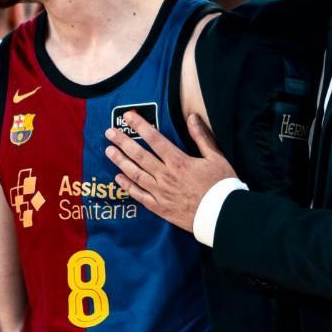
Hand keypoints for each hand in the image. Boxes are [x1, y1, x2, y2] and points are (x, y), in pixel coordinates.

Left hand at [104, 112, 235, 232]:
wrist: (222, 216)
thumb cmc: (221, 185)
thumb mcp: (216, 158)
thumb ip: (202, 137)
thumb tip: (192, 117)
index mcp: (179, 162)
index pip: (155, 139)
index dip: (140, 126)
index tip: (128, 116)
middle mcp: (166, 176)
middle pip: (139, 155)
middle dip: (123, 142)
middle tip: (109, 132)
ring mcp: (161, 193)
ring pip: (136, 174)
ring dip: (120, 161)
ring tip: (108, 151)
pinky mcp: (160, 208)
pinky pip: (139, 196)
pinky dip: (127, 186)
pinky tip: (118, 178)